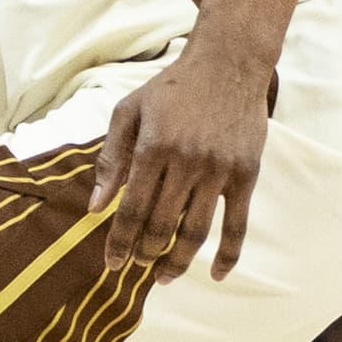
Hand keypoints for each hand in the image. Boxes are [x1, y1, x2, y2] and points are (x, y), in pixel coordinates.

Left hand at [92, 41, 273, 277]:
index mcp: (153, 148)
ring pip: (196, 231)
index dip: (120, 242)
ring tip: (164, 277)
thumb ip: (110, 159)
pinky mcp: (246, 174)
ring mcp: (219, 170)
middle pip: (162, 225)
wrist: (228, 63)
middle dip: (145, 254)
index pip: (132, 209)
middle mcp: (187, 162)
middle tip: (136, 267)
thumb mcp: (128, 113)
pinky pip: (237, 224)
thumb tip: (95, 208)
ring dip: (178, 261)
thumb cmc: (171, 88)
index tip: (111, 264)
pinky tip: (216, 275)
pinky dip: (228, 254)